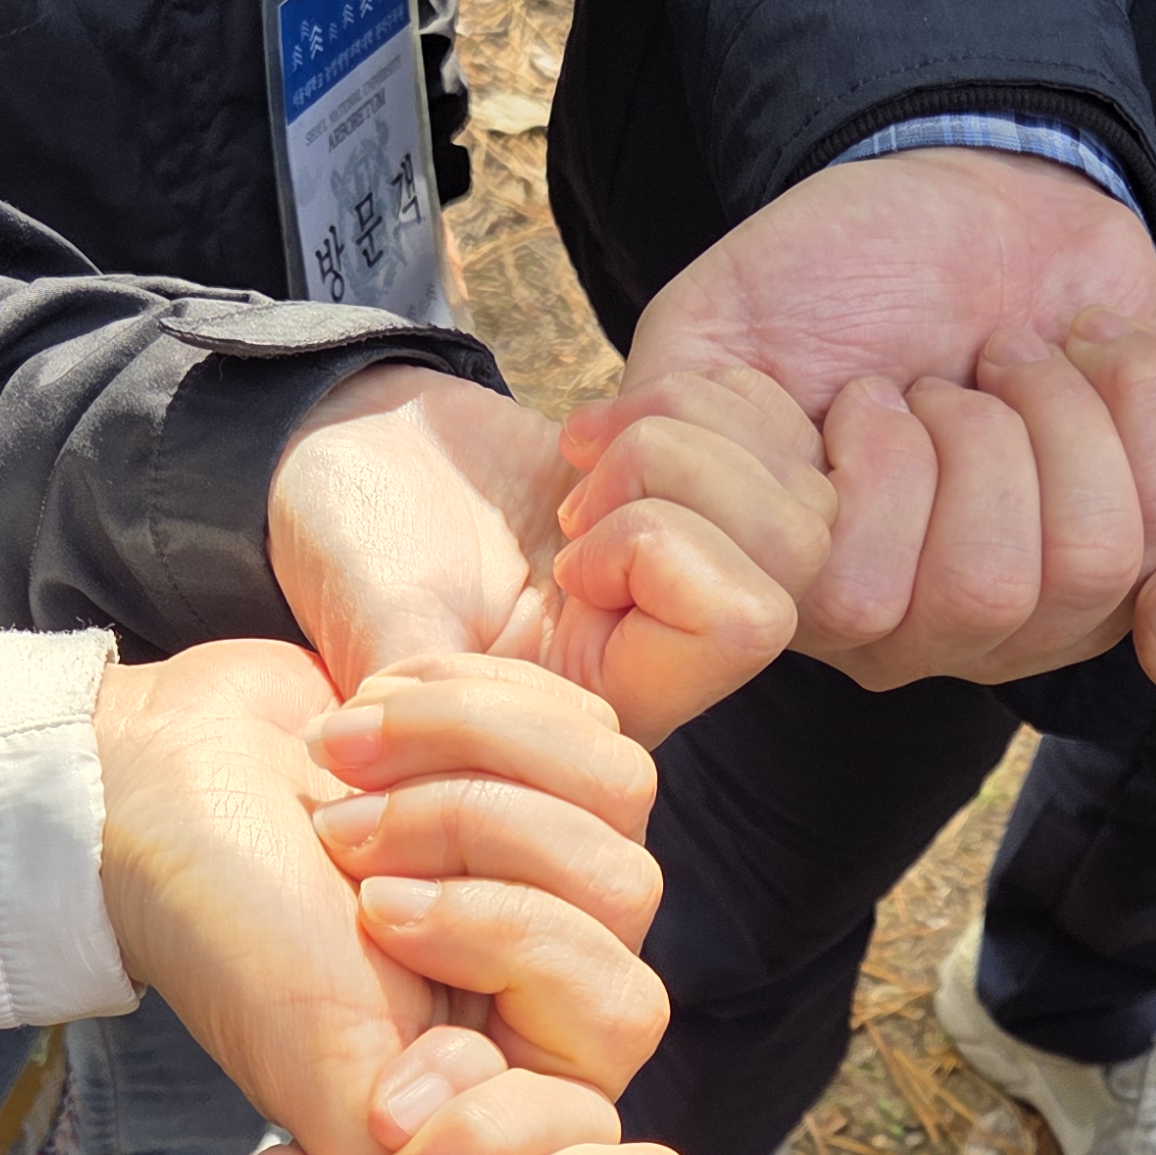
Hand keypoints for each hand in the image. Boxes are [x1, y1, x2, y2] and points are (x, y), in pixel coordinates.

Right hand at [93, 641, 665, 1154]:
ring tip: (341, 763)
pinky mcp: (535, 764)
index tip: (372, 920)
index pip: (621, 1013)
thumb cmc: (219, 921)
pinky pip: (583, 712)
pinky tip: (366, 720)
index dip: (510, 941)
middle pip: (625, 884)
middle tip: (344, 837)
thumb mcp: (317, 1059)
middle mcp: (544, 978)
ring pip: (616, 788)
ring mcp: (549, 865)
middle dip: (471, 832)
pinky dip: (463, 697)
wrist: (144, 778)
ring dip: (460, 753)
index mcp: (513, 1070)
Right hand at [267, 363, 825, 741]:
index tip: (562, 555)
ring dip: (687, 430)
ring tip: (587, 457)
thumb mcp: (376, 624)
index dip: (658, 553)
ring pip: (805, 485)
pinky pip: (787, 428)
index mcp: (618, 706)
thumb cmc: (351, 551)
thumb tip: (425, 758)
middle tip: (577, 496)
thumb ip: (424, 694)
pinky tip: (610, 426)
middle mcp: (680, 652)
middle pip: (802, 546)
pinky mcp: (709, 497)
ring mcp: (703, 571)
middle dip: (681, 476)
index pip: (742, 622)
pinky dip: (704, 396)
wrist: (349, 465)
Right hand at [580, 150, 1155, 687]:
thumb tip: (597, 492)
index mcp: (816, 594)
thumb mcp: (716, 328)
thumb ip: (659, 418)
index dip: (869, 475)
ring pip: (1086, 558)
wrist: (967, 191)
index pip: (855, 601)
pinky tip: (1085, 355)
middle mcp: (928, 629)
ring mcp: (1046, 602)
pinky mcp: (1144, 539)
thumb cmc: (832, 272)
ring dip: (1052, 413)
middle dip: (965, 433)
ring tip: (1007, 361)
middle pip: (982, 590)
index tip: (849, 390)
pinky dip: (1135, 394)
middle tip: (934, 374)